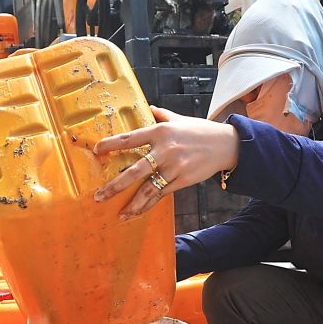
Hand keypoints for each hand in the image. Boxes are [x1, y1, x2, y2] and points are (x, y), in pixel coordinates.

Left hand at [92, 106, 238, 217]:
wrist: (226, 145)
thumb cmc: (200, 131)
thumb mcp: (179, 119)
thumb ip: (162, 115)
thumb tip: (150, 109)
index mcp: (160, 132)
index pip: (130, 139)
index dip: (111, 144)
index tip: (97, 150)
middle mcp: (165, 150)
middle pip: (135, 171)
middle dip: (115, 186)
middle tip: (99, 196)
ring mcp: (174, 168)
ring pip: (148, 189)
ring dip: (132, 204)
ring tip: (119, 214)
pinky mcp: (183, 180)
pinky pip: (161, 195)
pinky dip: (149, 205)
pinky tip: (137, 212)